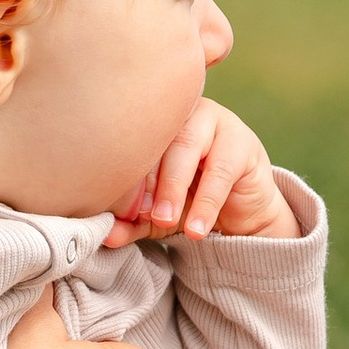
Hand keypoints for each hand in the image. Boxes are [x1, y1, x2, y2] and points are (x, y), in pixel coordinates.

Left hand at [103, 102, 297, 248]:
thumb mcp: (156, 218)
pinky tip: (196, 228)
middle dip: (148, 180)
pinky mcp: (242, 143)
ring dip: (173, 186)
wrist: (241, 216)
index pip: (133, 139)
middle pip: (158, 138)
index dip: (124, 173)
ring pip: (187, 147)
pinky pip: (221, 171)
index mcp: (154, 123)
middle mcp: (182, 114)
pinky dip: (206, 202)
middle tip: (145, 215)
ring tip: (166, 220)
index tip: (120, 209)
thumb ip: (131, 222)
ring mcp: (215, 122)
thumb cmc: (191, 203)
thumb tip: (105, 234)